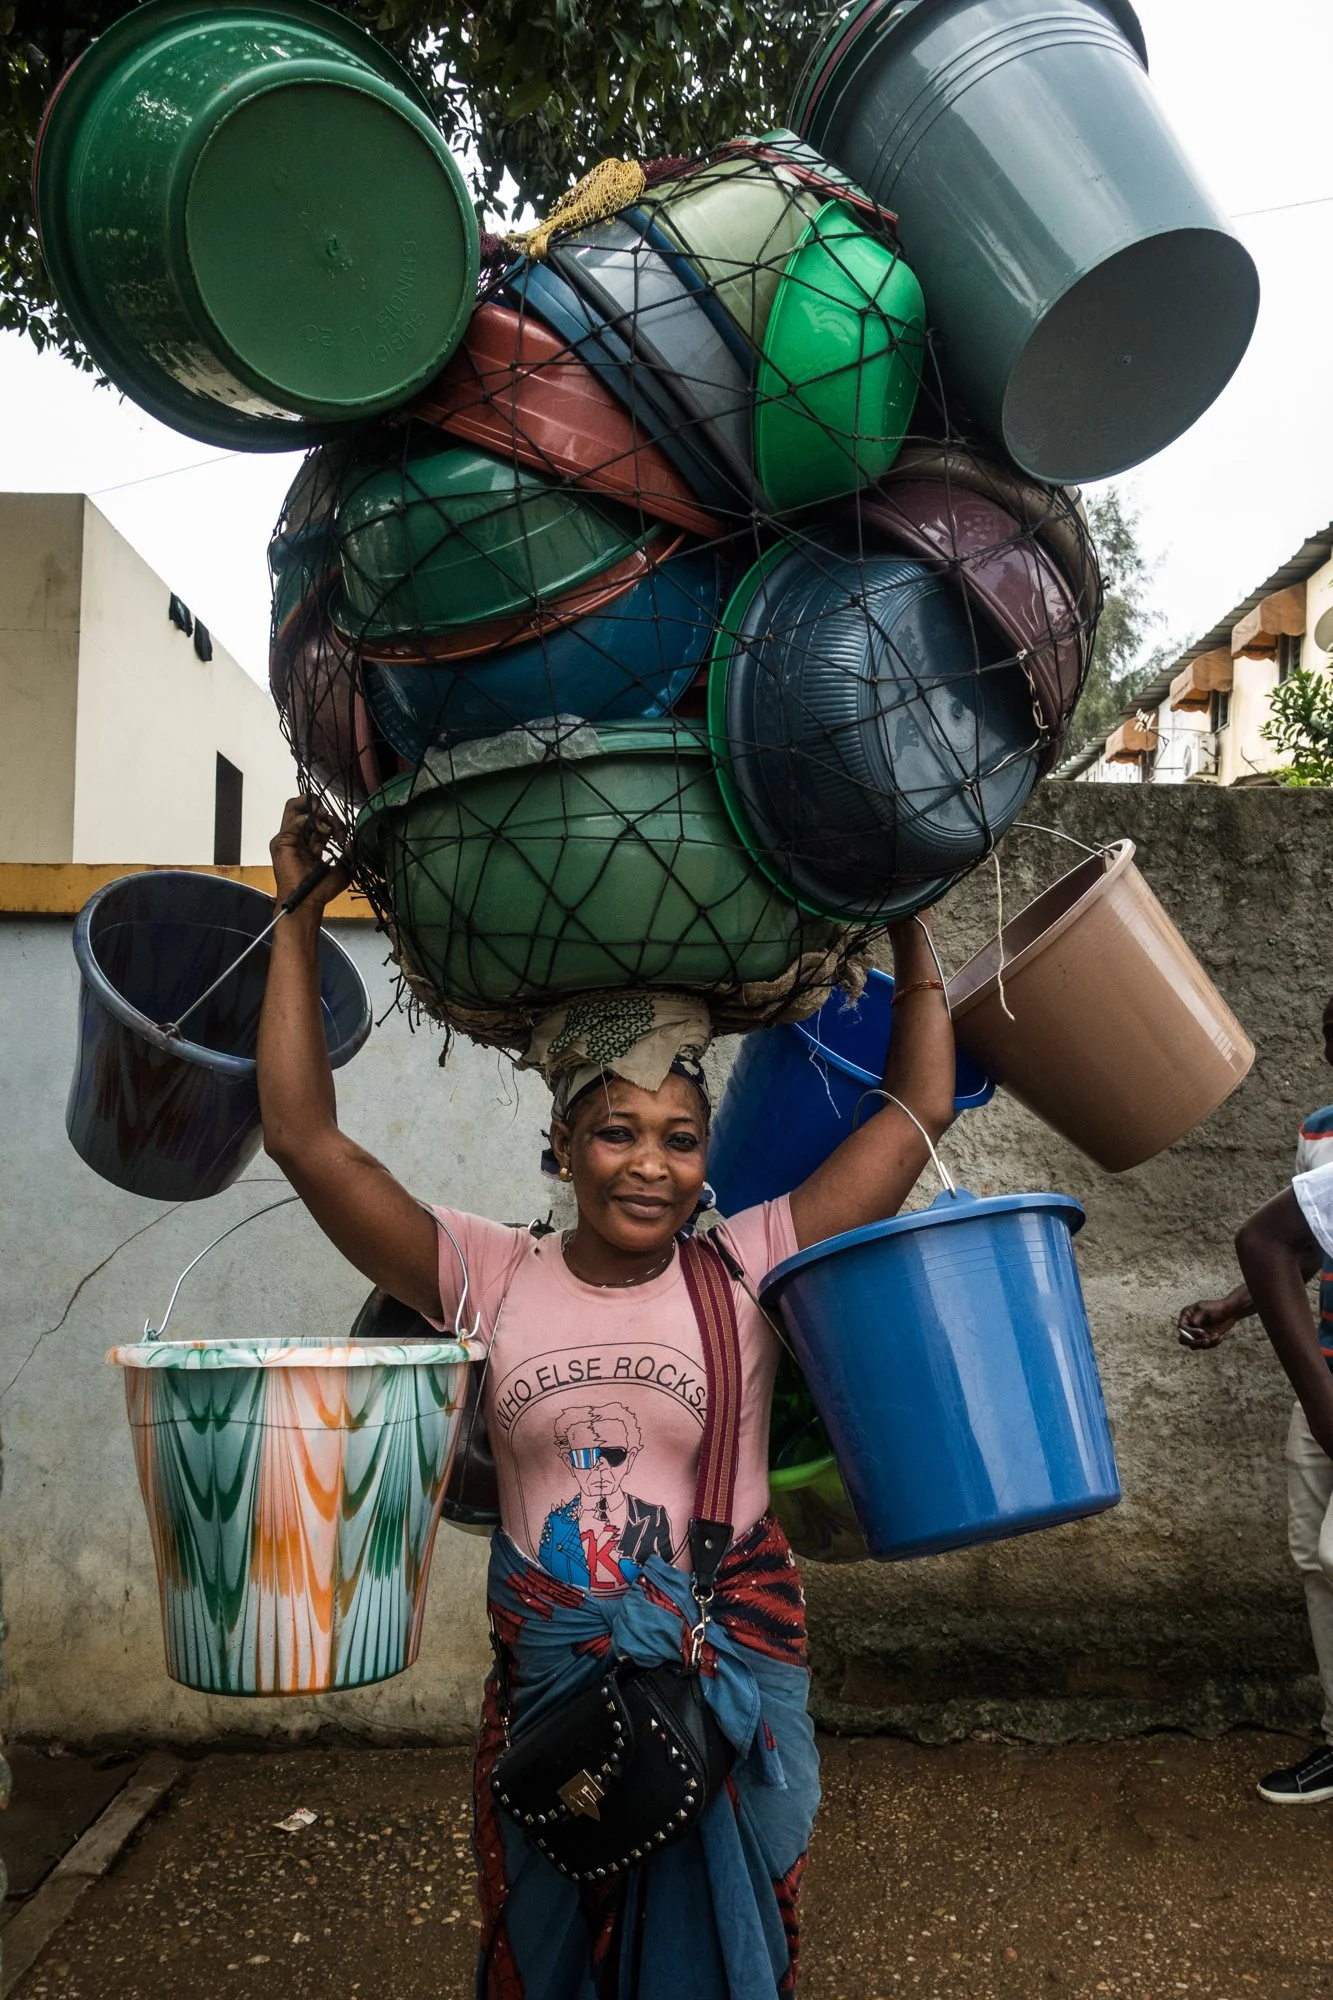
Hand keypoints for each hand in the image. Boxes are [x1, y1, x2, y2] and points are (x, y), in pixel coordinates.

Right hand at [270, 797, 349, 915]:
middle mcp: (300, 838)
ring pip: (295, 808)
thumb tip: (353, 841)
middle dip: (322, 810)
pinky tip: (314, 824)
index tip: (342, 836)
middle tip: (331, 818)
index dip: (335, 823)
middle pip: (308, 811)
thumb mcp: (343, 870)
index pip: (323, 822)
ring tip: (323, 816)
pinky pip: (291, 820)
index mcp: (313, 843)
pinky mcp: (281, 842)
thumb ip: (349, 855)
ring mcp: (289, 838)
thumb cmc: (322, 889)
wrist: (308, 901)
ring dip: (313, 808)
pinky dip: (304, 817)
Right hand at [1177, 1297, 1242, 1349]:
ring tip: (1216, 1336)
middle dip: (1195, 1341)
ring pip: (1193, 1345)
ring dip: (1204, 1344)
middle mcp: (1189, 1325)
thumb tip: (1193, 1324)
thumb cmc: (1217, 1307)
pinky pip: (1204, 1346)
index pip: (1181, 1328)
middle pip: (1183, 1339)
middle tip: (1206, 1340)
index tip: (1202, 1331)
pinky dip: (1212, 1343)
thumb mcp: (1205, 1309)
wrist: (1230, 1312)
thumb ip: (1197, 1316)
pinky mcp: (1204, 1339)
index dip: (1190, 1332)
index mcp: (1186, 1315)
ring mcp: (1196, 1333)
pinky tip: (1220, 1336)